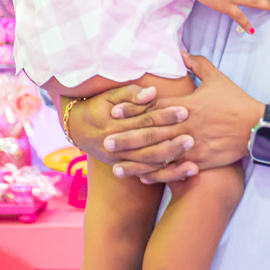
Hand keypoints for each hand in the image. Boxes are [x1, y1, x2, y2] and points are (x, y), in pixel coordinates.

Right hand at [66, 84, 192, 167]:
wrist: (76, 127)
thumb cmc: (97, 106)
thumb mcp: (110, 95)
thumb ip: (131, 93)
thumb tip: (152, 92)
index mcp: (115, 124)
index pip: (145, 120)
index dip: (165, 115)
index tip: (185, 111)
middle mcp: (118, 145)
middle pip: (149, 145)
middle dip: (172, 143)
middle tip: (192, 138)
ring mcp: (120, 159)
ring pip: (149, 165)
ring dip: (172, 165)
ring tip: (193, 164)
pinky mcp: (123, 167)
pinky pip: (146, 175)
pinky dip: (164, 176)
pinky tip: (182, 175)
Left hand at [111, 52, 260, 183]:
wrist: (256, 128)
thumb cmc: (235, 101)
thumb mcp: (217, 78)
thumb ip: (196, 64)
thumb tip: (180, 51)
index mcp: (187, 106)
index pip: (154, 108)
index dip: (132, 110)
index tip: (113, 113)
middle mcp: (186, 127)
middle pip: (151, 133)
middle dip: (127, 138)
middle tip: (105, 142)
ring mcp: (192, 146)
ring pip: (159, 155)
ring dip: (136, 162)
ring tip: (116, 166)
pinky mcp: (200, 161)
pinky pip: (174, 170)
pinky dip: (157, 175)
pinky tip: (142, 178)